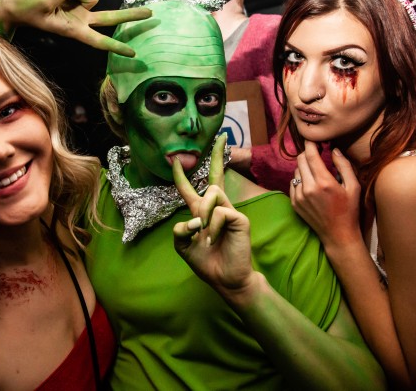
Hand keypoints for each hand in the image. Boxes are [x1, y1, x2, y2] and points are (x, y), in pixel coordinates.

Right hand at [0, 0, 151, 56]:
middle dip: (130, 15)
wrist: (14, 2)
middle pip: (110, 17)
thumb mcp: (45, 1)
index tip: (134, 52)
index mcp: (73, 29)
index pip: (100, 39)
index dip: (116, 45)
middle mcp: (79, 19)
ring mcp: (77, 7)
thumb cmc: (26, 8)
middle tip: (152, 15)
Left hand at [172, 135, 253, 292]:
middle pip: (216, 177)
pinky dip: (212, 228)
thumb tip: (192, 219)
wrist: (225, 278)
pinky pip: (220, 212)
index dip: (181, 175)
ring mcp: (230, 211)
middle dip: (218, 156)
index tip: (175, 160)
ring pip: (212, 192)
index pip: (191, 189)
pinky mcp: (240, 218)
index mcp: (201, 213)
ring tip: (204, 233)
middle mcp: (217, 208)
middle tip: (222, 137)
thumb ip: (179, 231)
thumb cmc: (206, 262)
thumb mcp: (183, 246)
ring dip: (203, 213)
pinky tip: (214, 241)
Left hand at [289, 141, 361, 249]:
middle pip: (300, 160)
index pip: (310, 155)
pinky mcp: (294, 203)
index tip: (313, 139)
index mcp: (324, 182)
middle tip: (316, 153)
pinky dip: (300, 180)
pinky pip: (293, 183)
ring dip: (304, 168)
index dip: (310, 144)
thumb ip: (344, 166)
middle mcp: (308, 188)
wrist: (338, 235)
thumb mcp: (353, 187)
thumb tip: (334, 150)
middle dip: (307, 154)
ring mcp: (299, 196)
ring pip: (296, 171)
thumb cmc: (349, 210)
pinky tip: (311, 185)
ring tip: (316, 173)